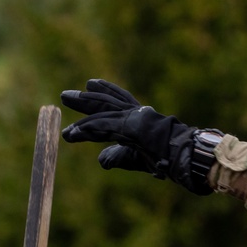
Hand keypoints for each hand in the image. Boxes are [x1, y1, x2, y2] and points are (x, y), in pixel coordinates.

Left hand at [61, 79, 214, 194]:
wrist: (182, 157)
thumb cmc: (165, 158)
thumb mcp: (134, 158)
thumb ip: (117, 156)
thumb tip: (99, 160)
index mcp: (140, 120)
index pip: (118, 103)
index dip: (104, 95)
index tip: (89, 87)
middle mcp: (136, 114)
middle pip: (106, 102)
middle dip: (86, 98)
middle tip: (65, 95)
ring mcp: (133, 118)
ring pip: (103, 108)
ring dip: (82, 104)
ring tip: (64, 99)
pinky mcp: (129, 127)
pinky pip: (103, 126)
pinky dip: (86, 129)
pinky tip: (72, 132)